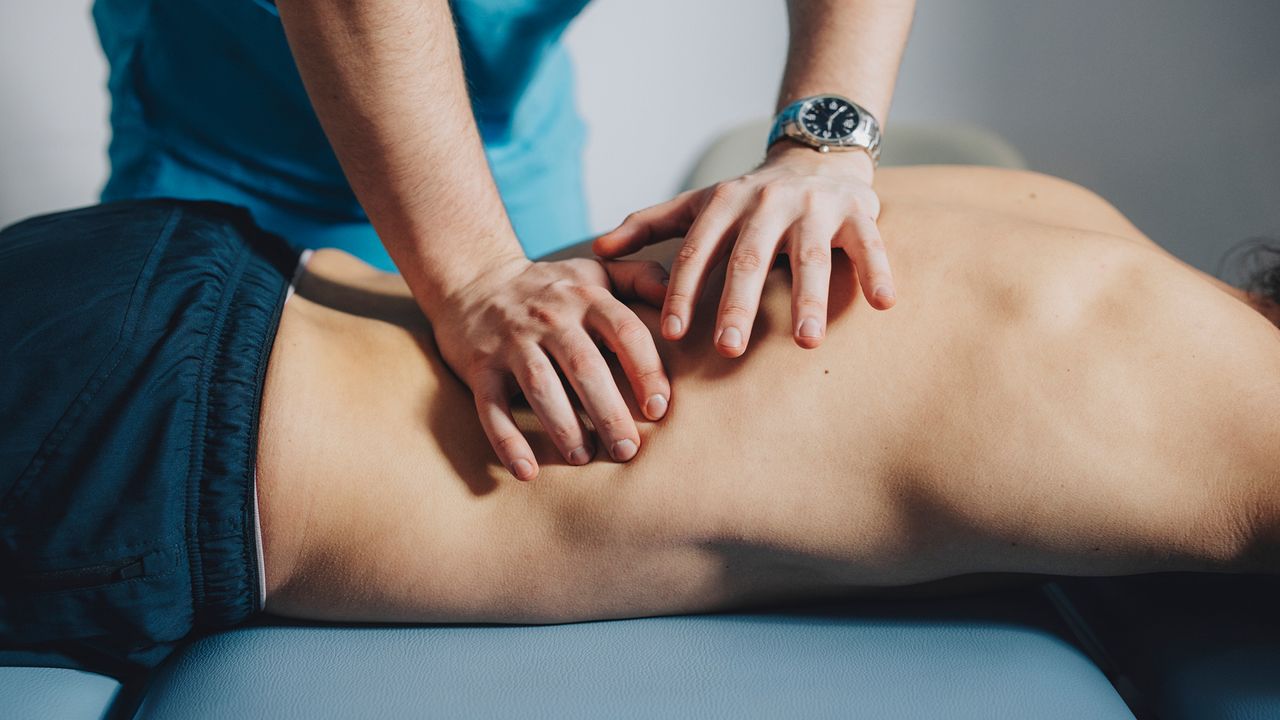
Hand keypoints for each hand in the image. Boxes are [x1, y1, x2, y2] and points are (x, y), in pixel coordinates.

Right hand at [432, 256, 670, 480]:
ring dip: (563, 427)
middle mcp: (550, 317)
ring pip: (541, 386)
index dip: (645, 369)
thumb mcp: (595, 272)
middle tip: (627, 450)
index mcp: (586, 297)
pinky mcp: (480, 366)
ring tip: (584, 458)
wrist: (473, 279)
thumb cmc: (551, 287)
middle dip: (608, 411)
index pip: (624, 330)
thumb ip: (641, 277)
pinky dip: (507, 441)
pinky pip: (492, 406)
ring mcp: (512, 342)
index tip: (659, 408)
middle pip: (584, 366)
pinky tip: (527, 471)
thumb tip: (687, 294)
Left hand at [593, 144, 894, 356]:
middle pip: (749, 257)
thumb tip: (595, 250)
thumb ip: (649, 225)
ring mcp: (814, 206)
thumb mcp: (698, 205)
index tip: (670, 334)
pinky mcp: (859, 210)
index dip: (682, 291)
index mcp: (724, 204)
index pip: (696, 251)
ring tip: (807, 343)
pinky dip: (877, 270)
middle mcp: (767, 202)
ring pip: (809, 255)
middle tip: (727, 350)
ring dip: (809, 298)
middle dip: (737, 304)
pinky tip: (884, 303)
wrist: (816, 153)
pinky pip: (869, 243)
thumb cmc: (749, 198)